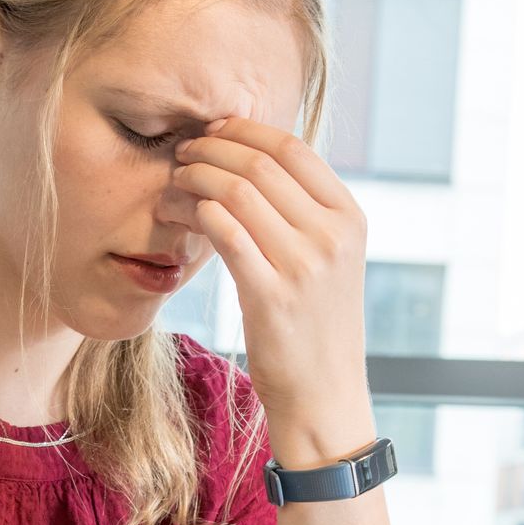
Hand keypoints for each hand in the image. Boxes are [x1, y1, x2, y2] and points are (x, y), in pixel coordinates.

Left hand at [172, 117, 370, 443]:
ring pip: (237, 192)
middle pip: (260, 165)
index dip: (246, 130)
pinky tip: (179, 215)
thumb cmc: (317, 325)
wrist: (324, 394)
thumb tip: (253, 162)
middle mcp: (332, 236)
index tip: (214, 130)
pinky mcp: (271, 295)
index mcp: (349, 218)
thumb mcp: (330, 260)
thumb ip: (304, 213)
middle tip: (182, 154)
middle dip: (212, 149)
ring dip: (196, 178)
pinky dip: (196, 213)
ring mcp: (304, 265)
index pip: (292, 149)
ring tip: (174, 183)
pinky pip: (225, 232)